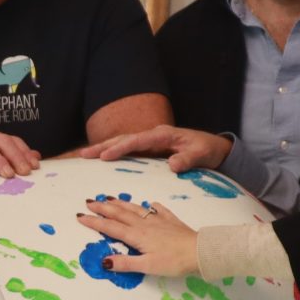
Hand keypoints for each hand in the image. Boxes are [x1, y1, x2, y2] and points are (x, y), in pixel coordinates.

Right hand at [76, 195, 199, 277]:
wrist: (200, 251)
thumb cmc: (174, 261)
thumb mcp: (148, 266)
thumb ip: (125, 263)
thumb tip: (103, 261)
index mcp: (137, 235)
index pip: (111, 227)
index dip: (95, 222)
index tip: (81, 217)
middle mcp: (145, 224)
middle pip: (120, 214)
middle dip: (103, 208)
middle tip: (89, 201)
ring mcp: (158, 220)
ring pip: (136, 209)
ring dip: (121, 203)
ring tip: (110, 198)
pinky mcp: (171, 220)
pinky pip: (159, 210)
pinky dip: (151, 206)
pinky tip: (150, 204)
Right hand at [82, 125, 234, 171]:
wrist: (215, 148)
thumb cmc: (208, 150)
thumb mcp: (201, 154)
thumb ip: (187, 158)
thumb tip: (172, 164)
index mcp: (163, 134)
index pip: (137, 141)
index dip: (120, 148)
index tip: (105, 156)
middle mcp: (154, 135)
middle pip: (124, 138)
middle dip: (103, 145)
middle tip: (84, 154)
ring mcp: (151, 141)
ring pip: (123, 142)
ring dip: (104, 148)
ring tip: (85, 155)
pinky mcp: (150, 148)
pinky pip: (128, 149)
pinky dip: (114, 152)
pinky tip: (102, 159)